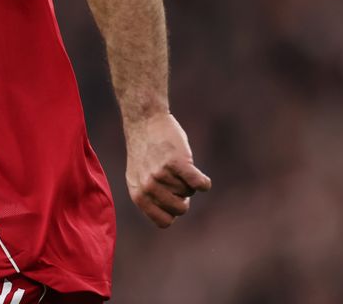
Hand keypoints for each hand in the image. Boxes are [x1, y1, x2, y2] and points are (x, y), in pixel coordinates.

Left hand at [124, 111, 211, 227]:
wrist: (144, 121)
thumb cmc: (145, 150)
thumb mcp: (138, 176)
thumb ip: (150, 197)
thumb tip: (168, 219)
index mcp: (138, 194)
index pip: (164, 222)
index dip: (172, 211)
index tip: (171, 198)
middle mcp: (148, 187)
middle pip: (181, 209)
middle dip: (183, 196)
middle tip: (175, 179)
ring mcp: (161, 175)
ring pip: (189, 192)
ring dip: (188, 181)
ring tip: (175, 164)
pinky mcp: (176, 162)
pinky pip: (199, 183)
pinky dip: (203, 182)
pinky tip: (198, 174)